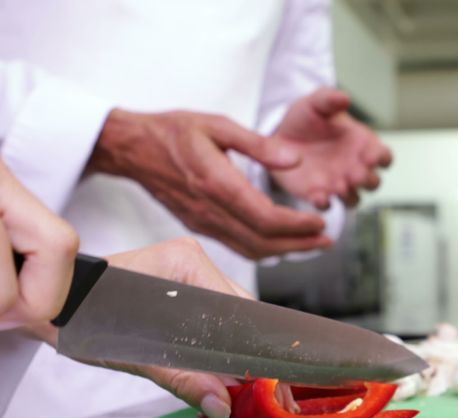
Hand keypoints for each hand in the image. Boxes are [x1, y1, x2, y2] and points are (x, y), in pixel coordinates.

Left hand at [29, 238, 251, 417]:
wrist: (53, 305)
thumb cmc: (82, 316)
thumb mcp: (135, 355)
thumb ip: (183, 379)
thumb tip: (222, 404)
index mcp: (187, 263)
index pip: (239, 312)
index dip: (254, 351)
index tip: (266, 384)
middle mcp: (194, 262)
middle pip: (241, 317)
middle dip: (249, 358)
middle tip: (260, 395)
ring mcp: (190, 274)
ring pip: (230, 322)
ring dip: (233, 356)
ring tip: (239, 391)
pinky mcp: (182, 290)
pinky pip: (213, 322)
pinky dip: (217, 350)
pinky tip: (218, 377)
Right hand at [89, 109, 332, 259]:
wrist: (132, 148)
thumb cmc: (173, 132)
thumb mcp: (219, 125)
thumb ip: (259, 145)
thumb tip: (295, 160)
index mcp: (217, 183)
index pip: (265, 218)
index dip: (297, 226)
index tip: (319, 221)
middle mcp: (210, 210)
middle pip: (262, 242)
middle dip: (299, 245)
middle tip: (326, 239)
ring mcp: (202, 223)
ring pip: (249, 250)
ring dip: (284, 252)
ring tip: (311, 244)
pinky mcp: (198, 226)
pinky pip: (235, 246)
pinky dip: (262, 249)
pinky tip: (279, 242)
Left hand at [269, 88, 391, 208]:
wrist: (279, 134)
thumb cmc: (306, 118)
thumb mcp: (316, 103)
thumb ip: (330, 99)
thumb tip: (344, 98)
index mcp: (361, 145)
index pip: (385, 157)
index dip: (383, 158)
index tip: (373, 155)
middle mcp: (354, 167)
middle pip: (374, 182)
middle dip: (368, 180)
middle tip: (356, 173)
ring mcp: (338, 183)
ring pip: (354, 199)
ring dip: (350, 196)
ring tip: (340, 187)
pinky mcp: (317, 194)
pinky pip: (326, 206)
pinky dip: (324, 204)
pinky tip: (318, 196)